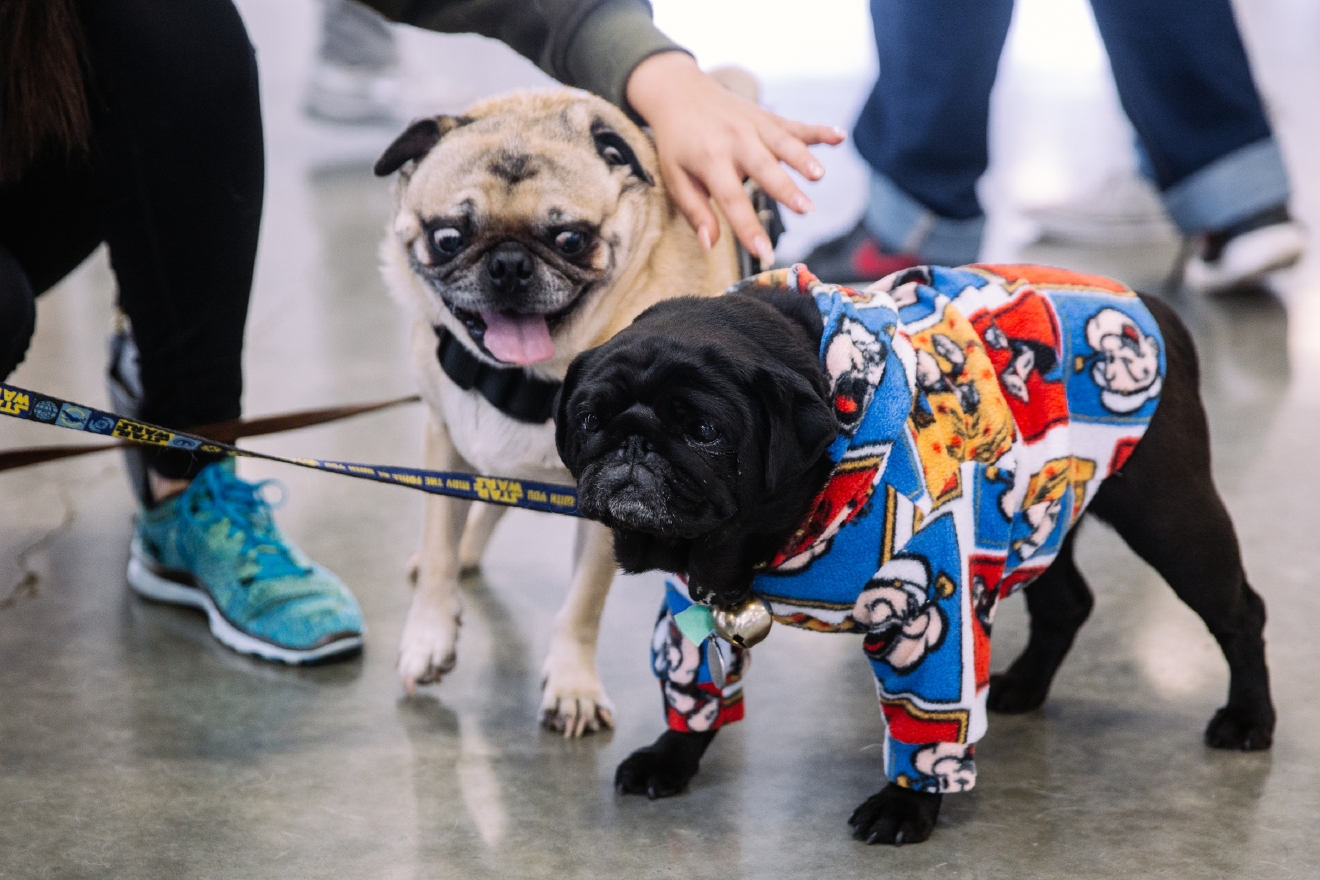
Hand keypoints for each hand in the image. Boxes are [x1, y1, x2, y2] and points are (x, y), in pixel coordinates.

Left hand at [626, 51, 844, 262]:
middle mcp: (735, 140)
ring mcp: (755, 126)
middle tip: (805, 210)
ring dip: (803, 158)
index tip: (764, 254)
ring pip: (783, 143)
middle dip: (785, 188)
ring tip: (819, 177)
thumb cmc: (678, 145)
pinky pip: (796, 125)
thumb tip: (710, 245)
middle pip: (763, 167)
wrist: (681, 94)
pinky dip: (819, 130)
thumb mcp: (675, 179)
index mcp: (710, 159)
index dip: (749, 229)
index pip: (732, 200)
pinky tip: (840, 136)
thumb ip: (695, 212)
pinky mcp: (768, 118)